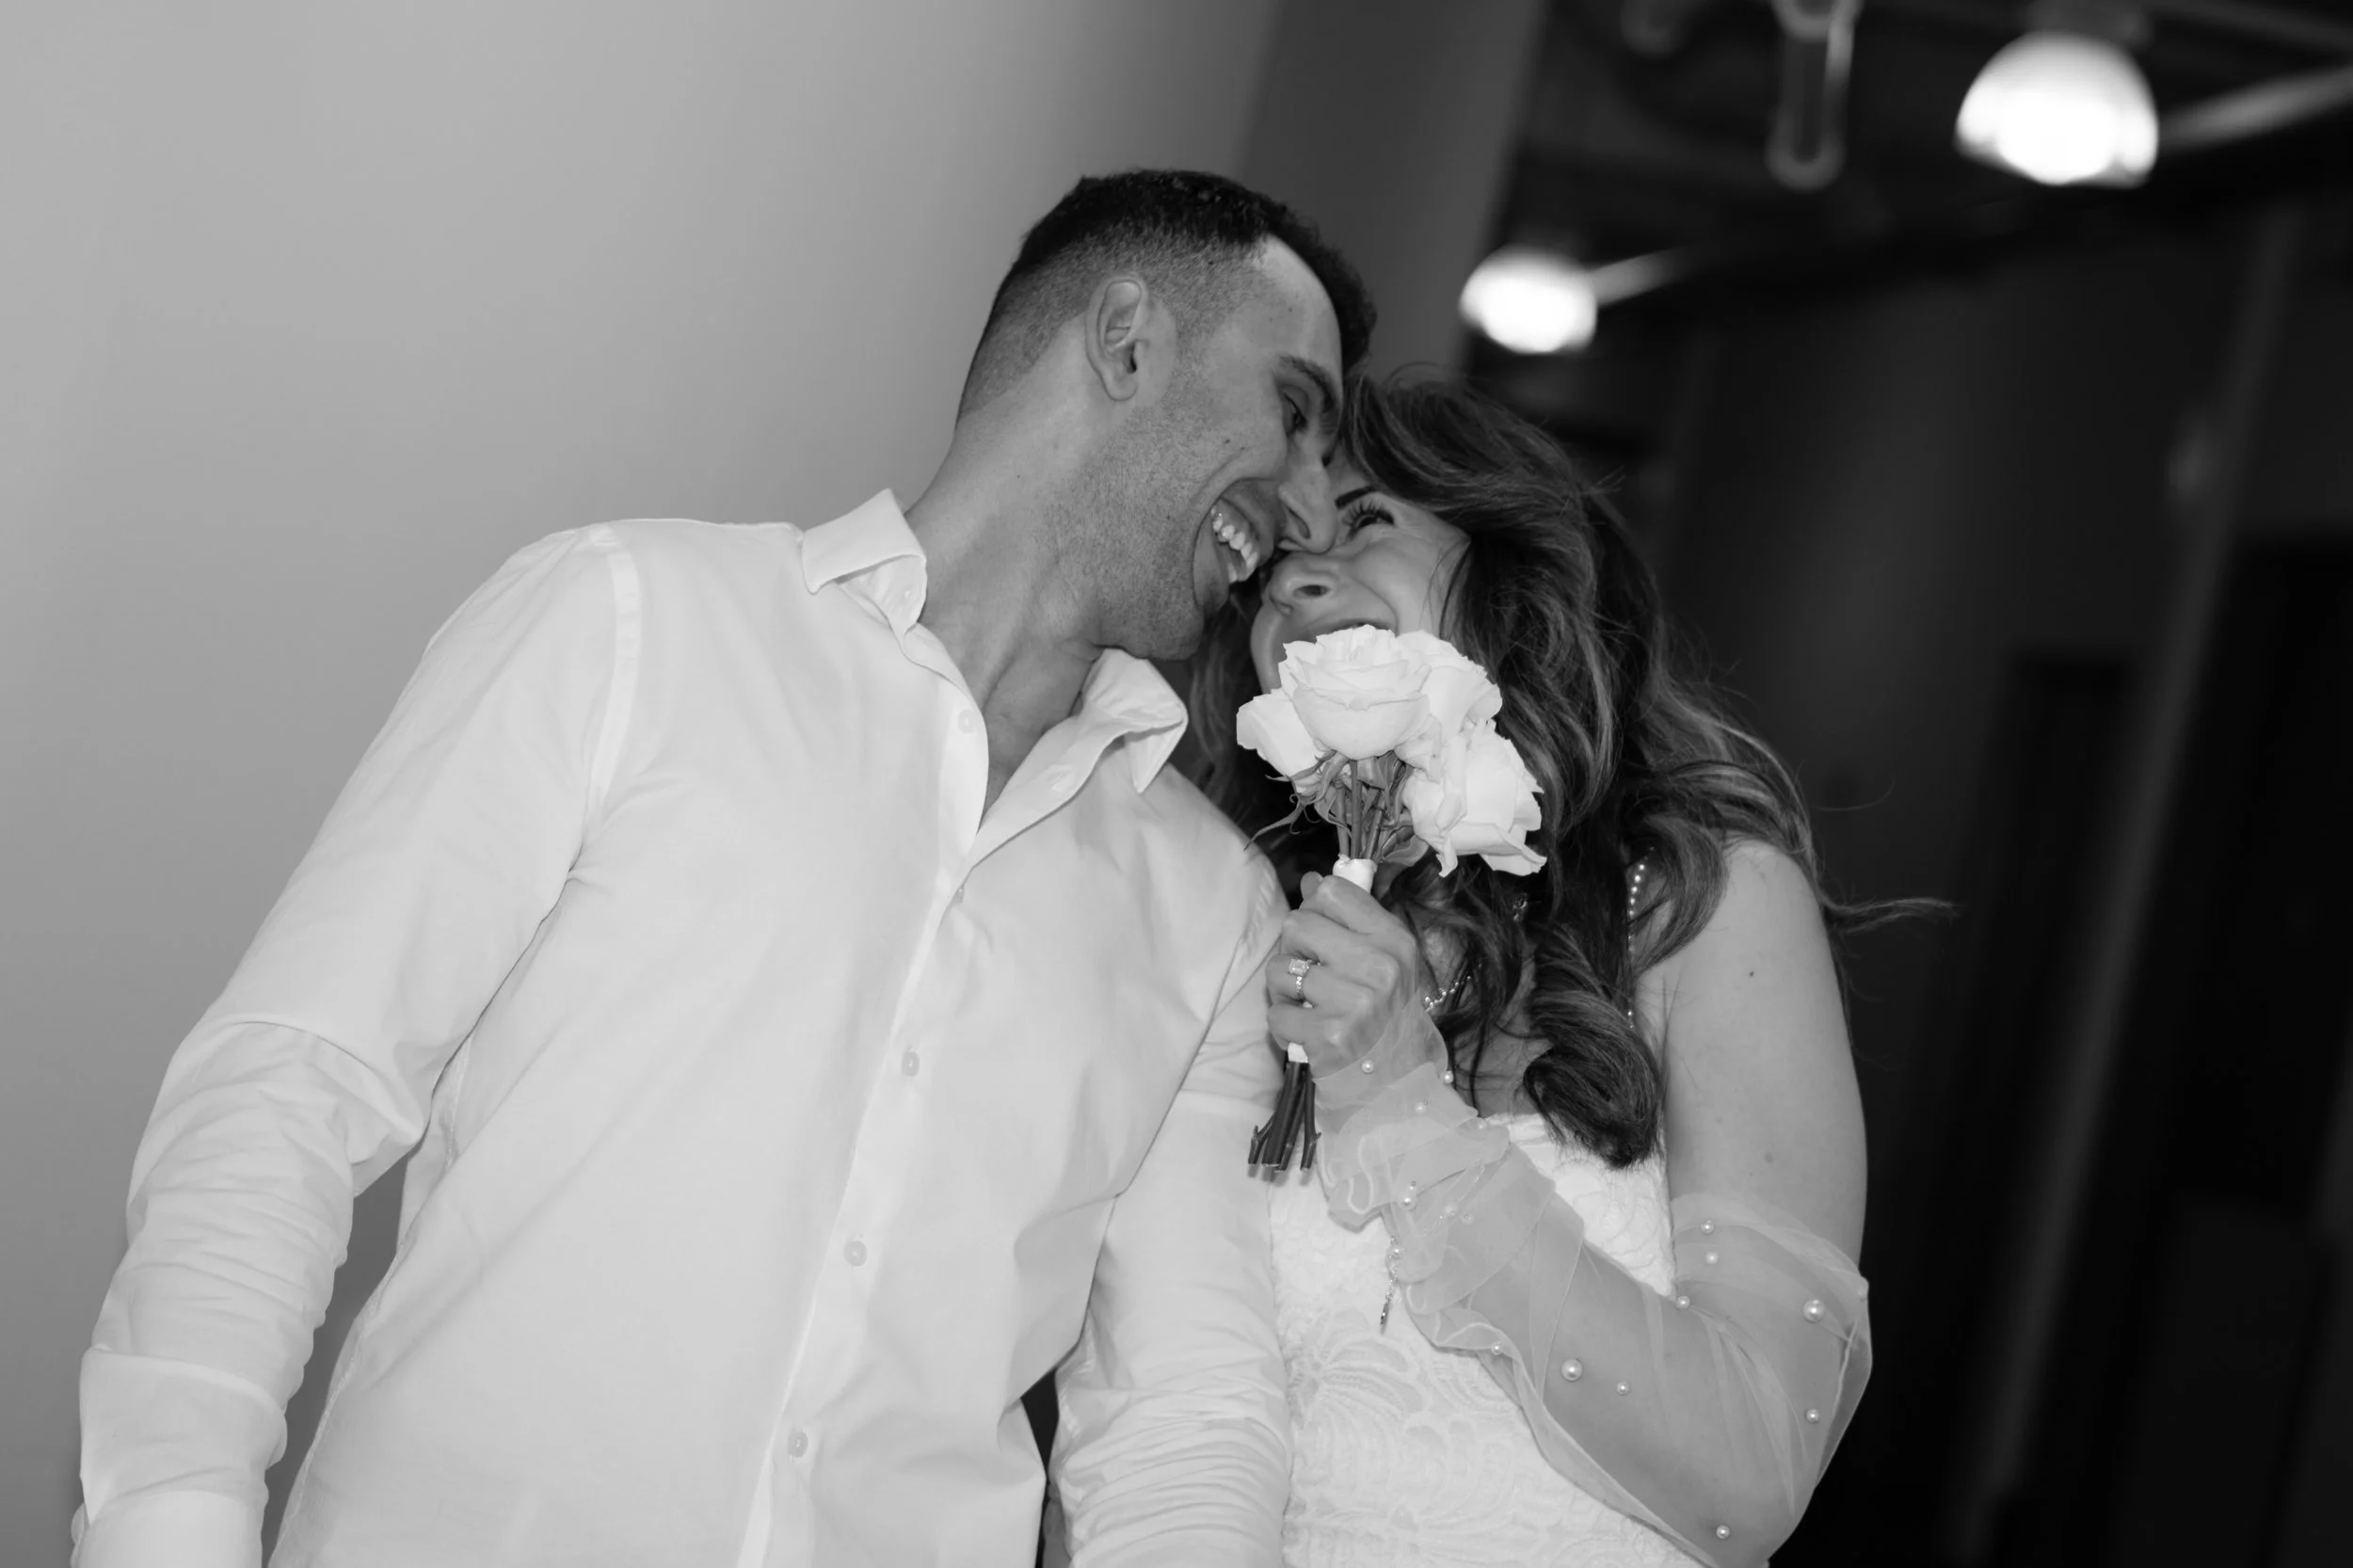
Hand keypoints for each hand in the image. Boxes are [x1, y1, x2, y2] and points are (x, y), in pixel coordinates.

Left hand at [1264, 871, 1445, 1097]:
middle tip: (1309, 974)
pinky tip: (1306, 1030)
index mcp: (1393, 940)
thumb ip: (1349, 918)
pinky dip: (1284, 1023)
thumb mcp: (1384, 960)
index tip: (1321, 936)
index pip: (1332, 892)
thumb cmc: (1385, 1014)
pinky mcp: (1327, 1036)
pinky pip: (1276, 1012)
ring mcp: (1353, 1003)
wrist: (1397, 1080)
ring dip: (1283, 989)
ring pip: (1279, 969)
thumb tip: (1311, 881)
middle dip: (1293, 950)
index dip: (1314, 910)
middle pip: (1297, 924)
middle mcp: (1378, 967)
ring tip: (1307, 1004)